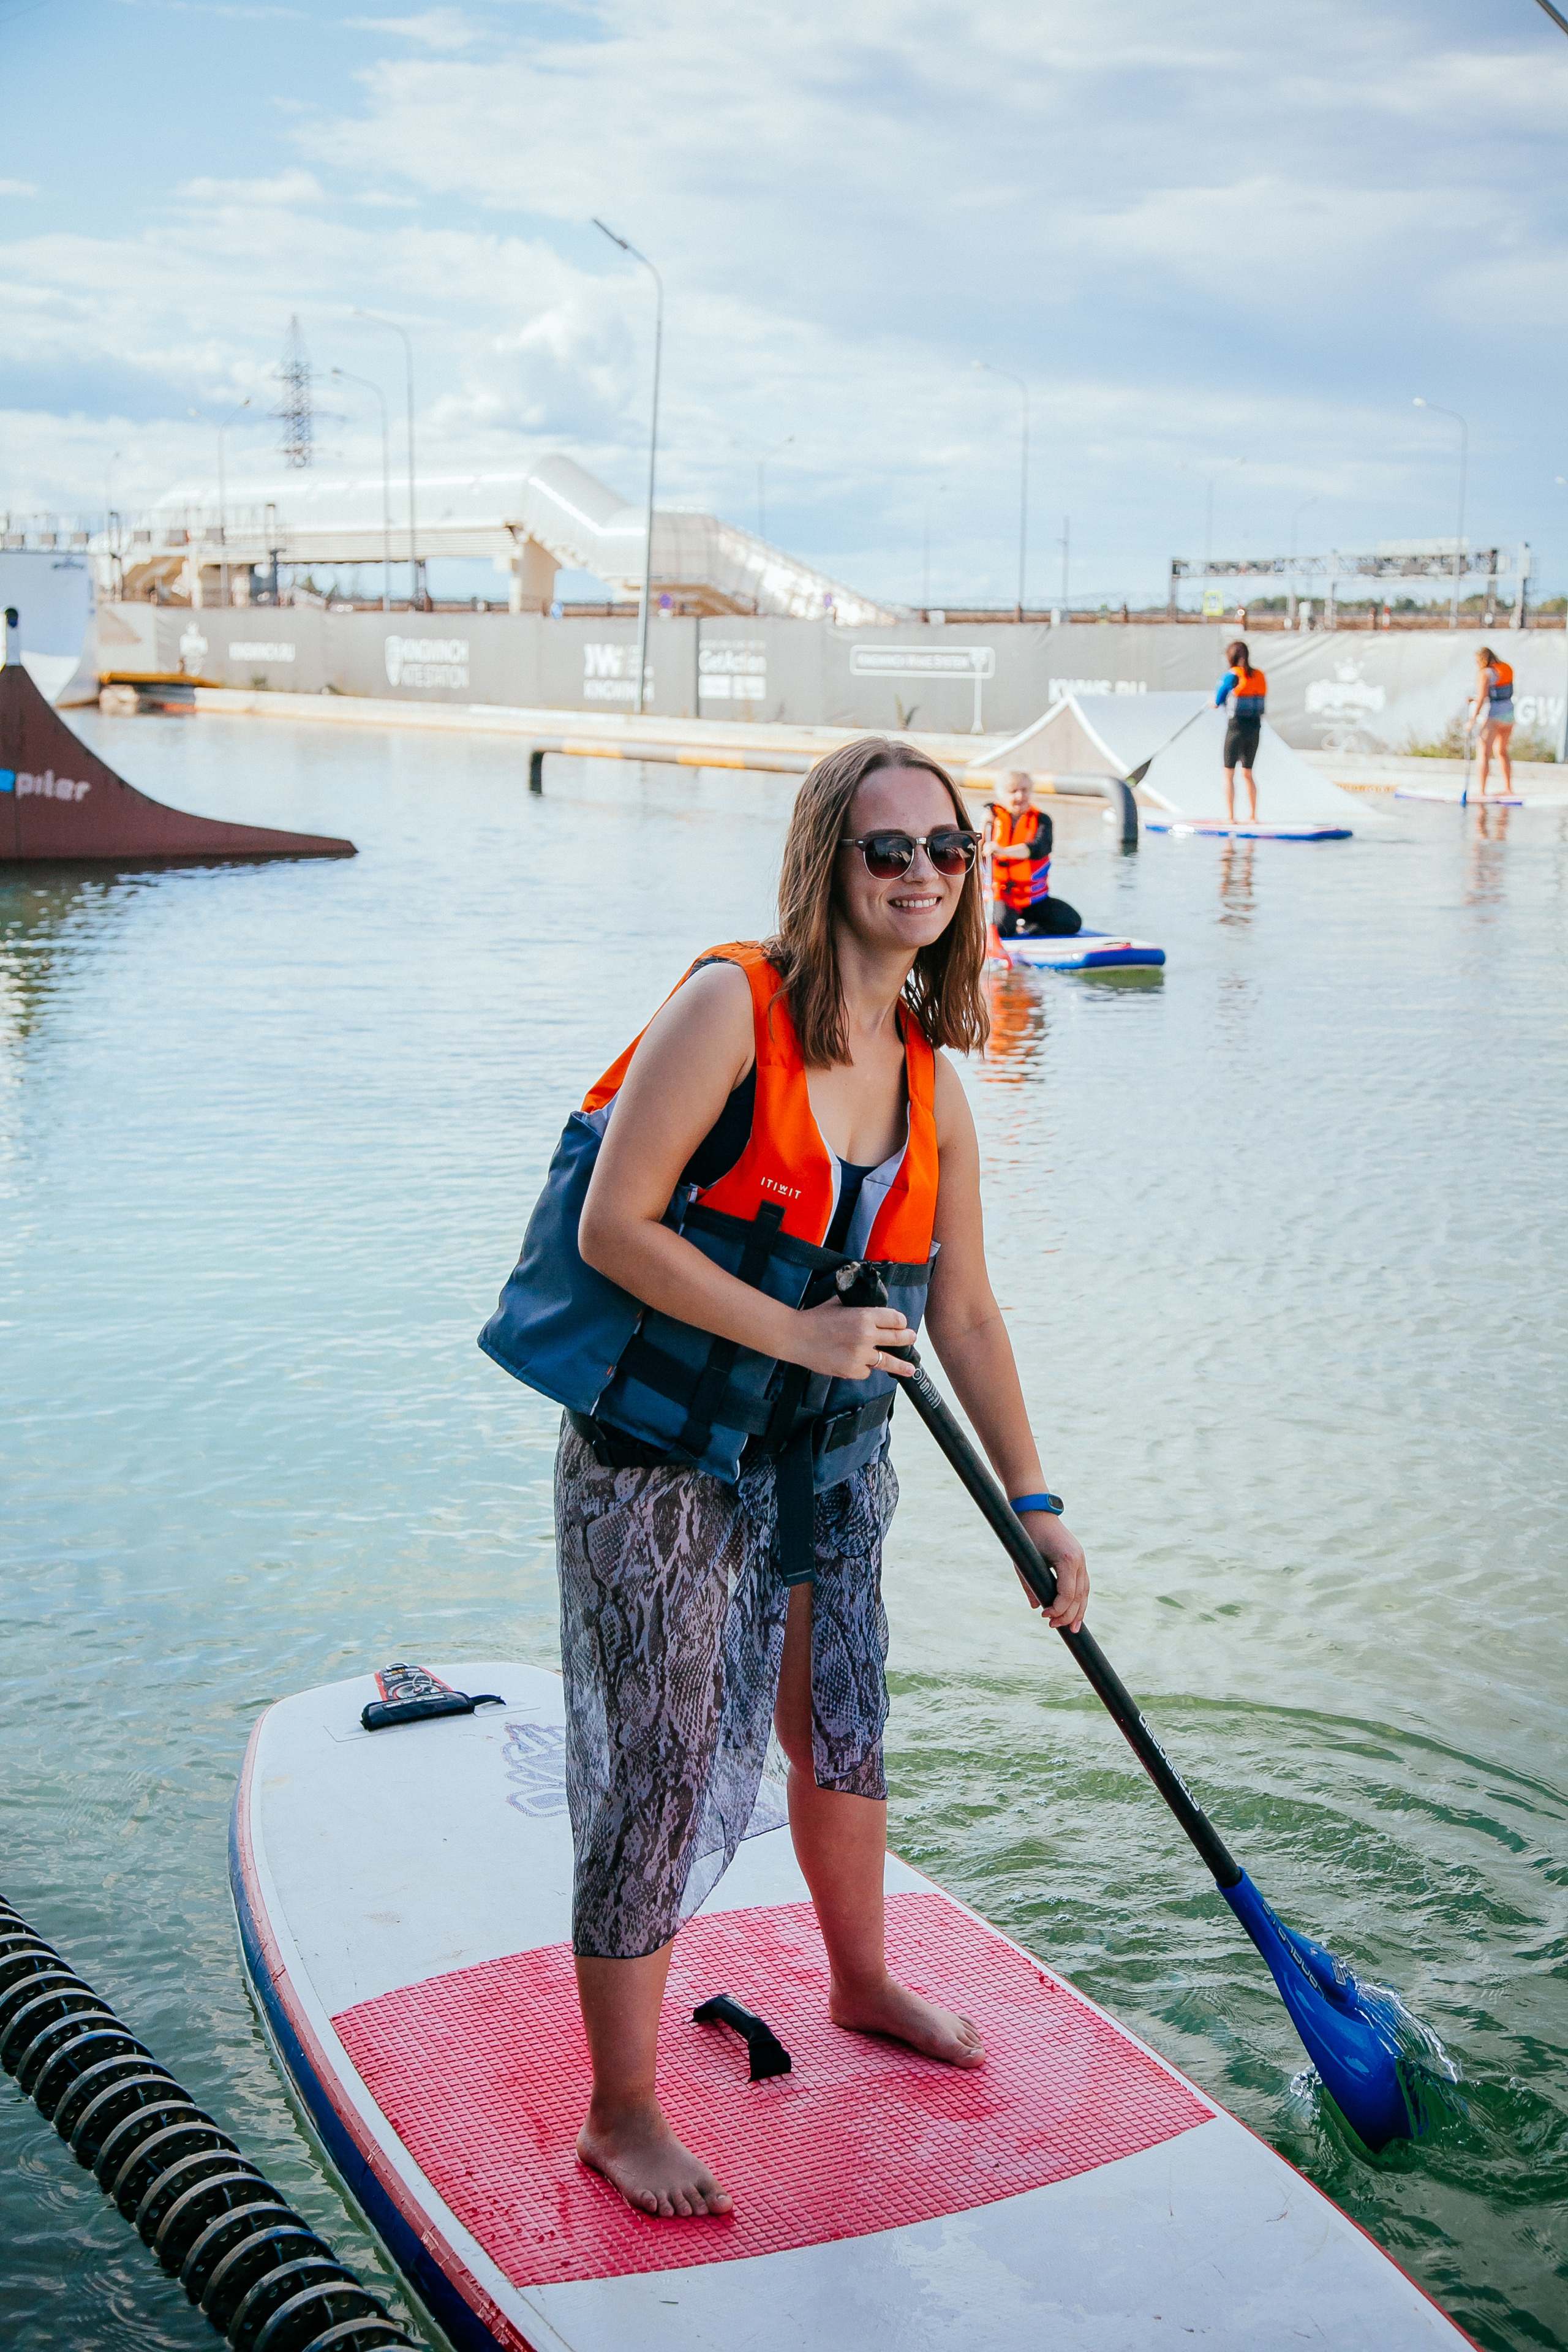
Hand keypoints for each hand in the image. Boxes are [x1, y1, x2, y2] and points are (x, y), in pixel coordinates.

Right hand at [792, 1299, 916, 1381]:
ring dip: (900, 1365)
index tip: (901, 1324)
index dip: (900, 1321)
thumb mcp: (839, 1303)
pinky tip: (854, 1362)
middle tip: (912, 1339)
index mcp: (865, 1315)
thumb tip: (872, 1304)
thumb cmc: (815, 1318)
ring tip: (910, 1369)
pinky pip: (867, 1371)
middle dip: (908, 1339)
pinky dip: (864, 1368)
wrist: (795, 1337)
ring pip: (886, 1361)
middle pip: (898, 1339)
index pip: (896, 1319)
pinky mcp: (852, 1370)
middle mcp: (866, 1335)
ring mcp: (860, 1355)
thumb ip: (858, 1304)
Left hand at [1015, 1513, 1087, 1632]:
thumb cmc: (1026, 1535)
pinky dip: (1080, 1599)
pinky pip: (1083, 1583)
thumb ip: (1030, 1585)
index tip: (1044, 1616)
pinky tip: (1076, 1612)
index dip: (1058, 1609)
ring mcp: (1081, 1559)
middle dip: (1068, 1615)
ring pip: (1085, 1591)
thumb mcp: (1024, 1562)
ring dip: (1079, 1611)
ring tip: (1073, 1628)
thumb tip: (1035, 1607)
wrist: (1036, 1512)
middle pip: (1079, 1596)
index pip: (1068, 1594)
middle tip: (1053, 1626)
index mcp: (1067, 1559)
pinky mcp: (1079, 1558)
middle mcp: (1079, 1559)